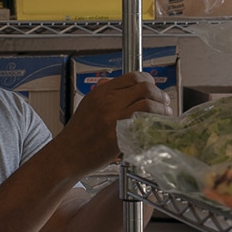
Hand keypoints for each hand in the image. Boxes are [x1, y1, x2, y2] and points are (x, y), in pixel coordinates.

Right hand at [56, 71, 171, 175]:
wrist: (67, 154)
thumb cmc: (78, 133)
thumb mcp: (88, 105)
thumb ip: (104, 93)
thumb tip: (119, 84)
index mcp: (101, 92)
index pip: (133, 77)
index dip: (149, 81)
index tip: (154, 88)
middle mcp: (108, 101)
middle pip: (145, 88)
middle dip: (160, 94)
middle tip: (164, 102)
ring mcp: (114, 118)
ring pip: (148, 104)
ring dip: (161, 110)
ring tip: (164, 115)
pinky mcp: (119, 136)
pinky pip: (144, 125)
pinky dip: (154, 125)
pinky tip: (156, 128)